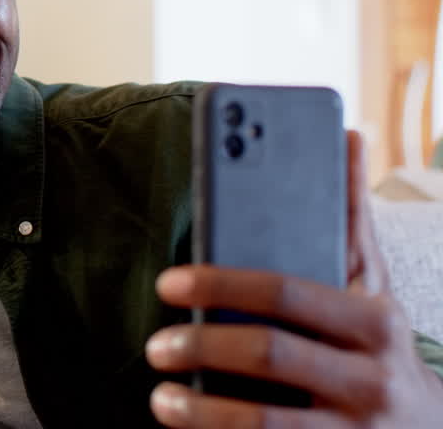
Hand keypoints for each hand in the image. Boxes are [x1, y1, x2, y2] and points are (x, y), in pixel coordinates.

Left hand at [146, 130, 442, 426]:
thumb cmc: (379, 344)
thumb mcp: (373, 284)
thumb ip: (349, 218)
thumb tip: (346, 134)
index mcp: (373, 321)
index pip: (286, 293)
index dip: (220, 284)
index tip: (167, 283)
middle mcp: (371, 379)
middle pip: (270, 354)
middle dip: (203, 346)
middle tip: (155, 345)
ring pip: (265, 423)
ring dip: (202, 411)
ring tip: (162, 397)